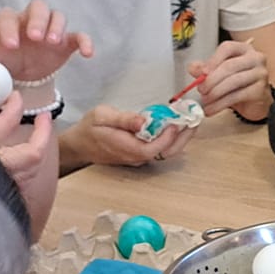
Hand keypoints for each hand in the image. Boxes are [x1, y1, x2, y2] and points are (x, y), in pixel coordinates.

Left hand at [0, 0, 93, 85]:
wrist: (18, 82)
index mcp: (4, 26)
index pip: (6, 17)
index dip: (9, 28)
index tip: (11, 46)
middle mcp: (27, 23)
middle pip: (36, 7)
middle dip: (37, 19)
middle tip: (36, 38)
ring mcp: (49, 31)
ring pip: (57, 16)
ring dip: (57, 26)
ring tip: (52, 43)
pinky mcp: (66, 43)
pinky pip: (78, 36)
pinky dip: (85, 41)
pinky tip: (88, 54)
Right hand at [61, 105, 197, 168]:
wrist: (80, 144)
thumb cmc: (89, 128)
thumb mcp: (101, 116)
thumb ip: (123, 119)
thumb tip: (142, 121)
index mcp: (125, 148)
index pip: (152, 149)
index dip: (167, 138)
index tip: (175, 123)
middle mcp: (136, 156)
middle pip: (165, 152)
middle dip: (183, 137)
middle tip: (194, 120)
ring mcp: (139, 157)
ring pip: (166, 151)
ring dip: (181, 137)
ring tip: (190, 120)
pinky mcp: (142, 153)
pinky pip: (161, 148)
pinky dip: (172, 137)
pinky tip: (177, 124)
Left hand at [188, 40, 269, 117]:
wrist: (257, 102)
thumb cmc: (240, 84)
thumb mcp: (221, 74)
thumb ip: (206, 69)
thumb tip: (192, 68)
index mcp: (244, 49)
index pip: (227, 48)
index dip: (213, 60)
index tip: (203, 72)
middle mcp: (255, 58)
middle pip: (230, 66)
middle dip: (212, 79)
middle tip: (201, 89)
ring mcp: (260, 74)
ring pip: (233, 81)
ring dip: (215, 93)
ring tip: (205, 101)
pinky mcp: (261, 90)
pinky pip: (237, 96)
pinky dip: (221, 104)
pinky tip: (212, 109)